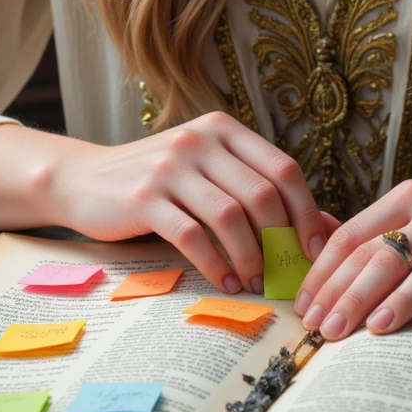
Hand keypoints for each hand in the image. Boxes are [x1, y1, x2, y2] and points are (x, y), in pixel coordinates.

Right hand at [49, 110, 335, 294]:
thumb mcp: (208, 173)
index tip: (315, 251)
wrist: (83, 180)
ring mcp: (170, 167)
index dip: (307, 211)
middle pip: (262, 194)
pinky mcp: (144, 198)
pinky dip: (215, 265)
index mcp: (221, 129)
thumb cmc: (158, 182)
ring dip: (250, 258)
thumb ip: (259, 191)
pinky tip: (224, 282)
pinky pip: (193, 236)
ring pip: (230, 217)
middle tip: (286, 275)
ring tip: (254, 283)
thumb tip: (328, 228)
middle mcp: (198, 140)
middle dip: (281, 242)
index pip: (283, 168)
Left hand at [293, 161, 411, 339]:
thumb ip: (380, 224)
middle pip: (384, 255)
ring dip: (400, 301)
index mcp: (410, 197)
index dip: (326, 272)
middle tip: (325, 329)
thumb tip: (322, 244)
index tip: (306, 305)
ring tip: (373, 329)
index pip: (355, 235)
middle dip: (350, 294)